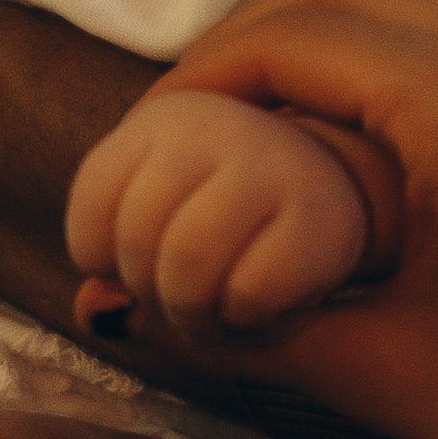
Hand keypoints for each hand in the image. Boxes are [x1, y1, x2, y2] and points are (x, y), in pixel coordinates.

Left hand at [66, 86, 370, 336]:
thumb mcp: (163, 217)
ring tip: (216, 312)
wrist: (346, 194)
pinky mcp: (321, 216)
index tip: (135, 260)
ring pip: (186, 269)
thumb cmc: (233, 214)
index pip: (92, 202)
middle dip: (152, 294)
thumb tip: (95, 313)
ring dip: (194, 316)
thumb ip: (114, 258)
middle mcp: (216, 125)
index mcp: (166, 118)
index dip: (101, 255)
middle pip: (137, 241)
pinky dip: (247, 320)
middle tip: (185, 299)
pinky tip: (267, 305)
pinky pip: (248, 295)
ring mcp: (273, 163)